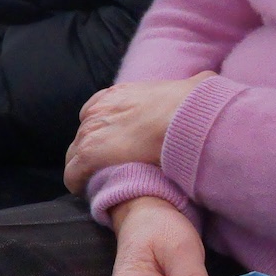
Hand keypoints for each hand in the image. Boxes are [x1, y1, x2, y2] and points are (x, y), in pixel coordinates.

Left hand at [64, 74, 213, 193]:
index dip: (106, 132)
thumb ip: (190, 84)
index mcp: (116, 94)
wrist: (183, 119)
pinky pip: (73, 175)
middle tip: (113, 167)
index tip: (118, 147)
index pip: (96, 113)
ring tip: (103, 183)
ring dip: (87, 169)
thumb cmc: (191, 105)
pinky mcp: (88, 155)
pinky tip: (90, 193)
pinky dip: (80, 184)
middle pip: (84, 136)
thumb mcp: (189, 85)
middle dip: (95, 151)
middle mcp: (98, 110)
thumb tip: (202, 82)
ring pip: (75, 156)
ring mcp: (91, 131)